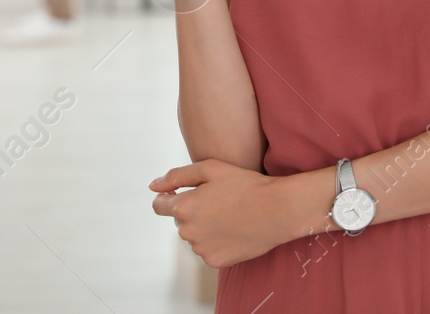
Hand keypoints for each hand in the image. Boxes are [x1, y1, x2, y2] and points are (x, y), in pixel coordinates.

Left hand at [150, 159, 294, 268]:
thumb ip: (178, 176)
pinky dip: (216, 241)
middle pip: (180, 220)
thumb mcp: (211, 169)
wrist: (276, 210)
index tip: (181, 193)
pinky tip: (233, 230)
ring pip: (194, 236)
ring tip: (230, 215)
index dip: (168, 197)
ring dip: (204, 227)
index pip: (159, 206)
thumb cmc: (245, 185)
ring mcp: (201, 249)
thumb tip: (153, 186)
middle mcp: (187, 231)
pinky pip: (208, 250)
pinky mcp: (214, 261)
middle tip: (219, 201)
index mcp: (184, 207)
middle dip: (193, 211)